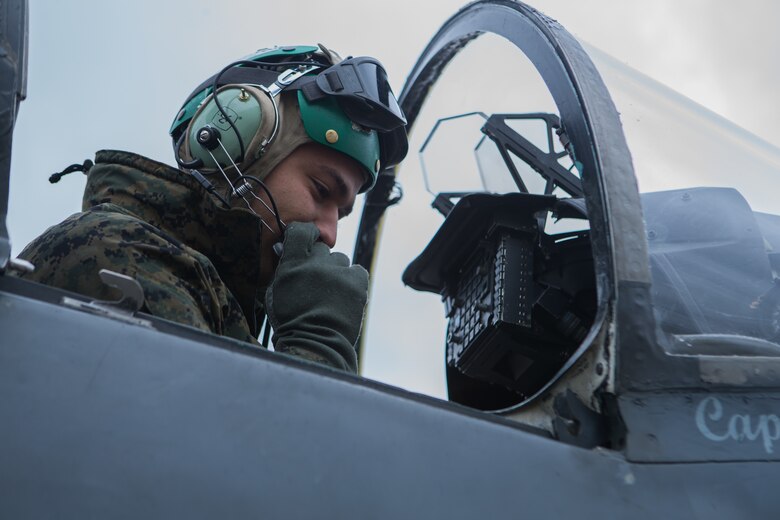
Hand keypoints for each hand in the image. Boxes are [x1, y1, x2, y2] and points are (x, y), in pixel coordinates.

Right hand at [265, 222, 367, 371]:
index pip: (300, 231)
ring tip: (331, 293)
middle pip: (321, 250)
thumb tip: (287, 251)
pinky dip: (353, 280)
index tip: (306, 241)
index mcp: (292, 264)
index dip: (305, 234)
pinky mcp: (357, 282)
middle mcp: (316, 263)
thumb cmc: (292, 321)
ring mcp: (338, 272)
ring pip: (339, 260)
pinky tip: (346, 295)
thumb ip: (285, 269)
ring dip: (336, 272)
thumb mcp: (277, 292)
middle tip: (316, 281)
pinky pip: (357, 271)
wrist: (316, 344)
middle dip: (319, 262)